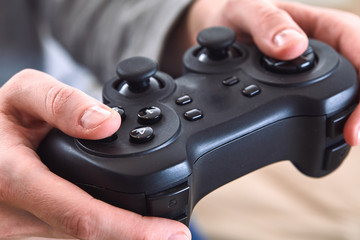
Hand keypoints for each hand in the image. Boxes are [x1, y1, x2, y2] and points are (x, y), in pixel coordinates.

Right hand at [0, 69, 190, 239]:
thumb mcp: (24, 96)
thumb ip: (62, 103)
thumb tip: (106, 123)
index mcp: (14, 180)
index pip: (83, 217)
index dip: (133, 230)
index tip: (171, 233)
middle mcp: (15, 217)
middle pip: (88, 239)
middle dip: (135, 238)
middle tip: (175, 234)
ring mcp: (20, 231)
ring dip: (121, 237)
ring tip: (155, 228)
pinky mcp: (27, 232)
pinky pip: (69, 237)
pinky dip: (104, 232)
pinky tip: (122, 223)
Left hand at [183, 0, 359, 145]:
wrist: (223, 31)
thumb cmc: (238, 16)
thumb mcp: (246, 10)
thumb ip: (266, 22)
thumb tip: (292, 47)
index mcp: (324, 27)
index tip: (355, 113)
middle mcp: (328, 50)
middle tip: (351, 134)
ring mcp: (318, 73)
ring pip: (350, 91)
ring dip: (350, 114)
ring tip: (344, 137)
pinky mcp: (305, 88)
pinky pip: (327, 103)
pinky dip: (332, 118)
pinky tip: (326, 135)